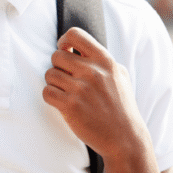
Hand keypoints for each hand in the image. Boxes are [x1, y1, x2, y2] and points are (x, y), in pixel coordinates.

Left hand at [42, 27, 149, 162]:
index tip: (66, 52)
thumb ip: (100, 60)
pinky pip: (46, 92)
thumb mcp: (119, 75)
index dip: (64, 42)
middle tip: (67, 80)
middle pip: (56, 56)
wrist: (125, 138)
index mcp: (105, 60)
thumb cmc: (120, 106)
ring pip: (49, 74)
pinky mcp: (71, 106)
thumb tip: (75, 47)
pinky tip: (62, 102)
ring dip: (54, 84)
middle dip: (58, 67)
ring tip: (68, 93)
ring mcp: (81, 89)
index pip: (74, 34)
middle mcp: (93, 72)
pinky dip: (51, 97)